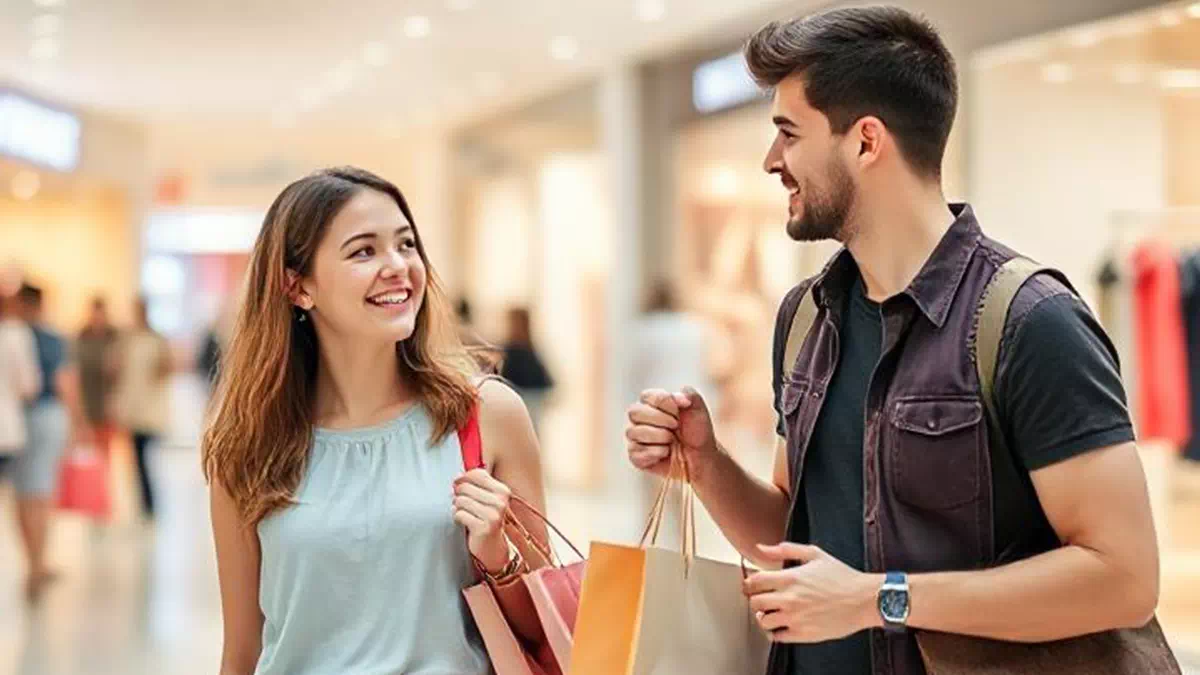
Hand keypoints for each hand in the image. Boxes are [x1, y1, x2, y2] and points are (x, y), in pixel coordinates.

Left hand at [452, 469, 513, 573]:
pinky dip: (457, 517)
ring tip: (465, 513)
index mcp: (503, 491)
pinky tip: (464, 522)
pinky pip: (459, 514)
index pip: (476, 474)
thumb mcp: (487, 499)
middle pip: (465, 487)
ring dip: (457, 507)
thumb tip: (458, 475)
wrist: (494, 547)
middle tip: (462, 504)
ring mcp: (493, 515)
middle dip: (458, 495)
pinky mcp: (483, 528)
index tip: (459, 484)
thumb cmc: (487, 520)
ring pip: (460, 500)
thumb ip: (476, 484)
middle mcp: (500, 502)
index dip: (463, 478)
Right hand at [625, 387, 715, 478]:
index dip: (664, 403)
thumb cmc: (697, 434)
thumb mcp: (699, 411)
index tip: (680, 411)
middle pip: (635, 412)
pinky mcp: (635, 456)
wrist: (700, 459)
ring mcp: (636, 437)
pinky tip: (666, 453)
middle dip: (660, 420)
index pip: (646, 396)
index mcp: (653, 403)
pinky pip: (636, 452)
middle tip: (676, 426)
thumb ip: (690, 395)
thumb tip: (680, 395)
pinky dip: (656, 453)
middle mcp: (641, 418)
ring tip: (672, 441)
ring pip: (633, 432)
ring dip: (660, 436)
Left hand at [743, 543, 881, 642]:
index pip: (754, 582)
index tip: (752, 584)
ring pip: (763, 621)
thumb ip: (785, 550)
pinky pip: (777, 637)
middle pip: (754, 602)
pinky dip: (776, 631)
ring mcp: (795, 618)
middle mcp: (789, 599)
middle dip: (755, 599)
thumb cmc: (842, 576)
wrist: (864, 599)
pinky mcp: (803, 634)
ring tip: (772, 612)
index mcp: (790, 578)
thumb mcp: (814, 554)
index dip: (749, 583)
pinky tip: (783, 624)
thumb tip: (760, 547)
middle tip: (762, 598)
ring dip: (764, 616)